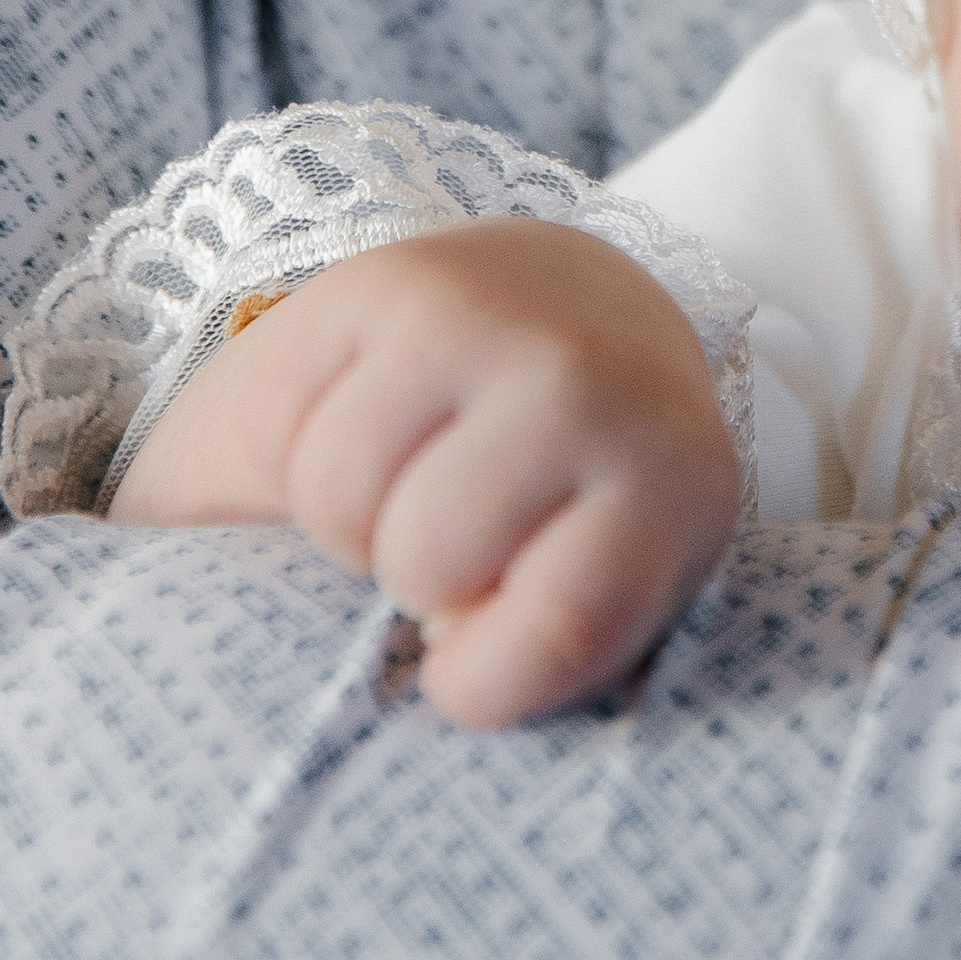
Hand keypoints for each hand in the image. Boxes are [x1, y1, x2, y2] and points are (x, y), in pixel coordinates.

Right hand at [109, 222, 741, 728]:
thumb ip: (542, 656)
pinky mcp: (394, 280)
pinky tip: (367, 420)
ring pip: (342, 492)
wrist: (561, 308)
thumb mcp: (599, 580)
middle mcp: (591, 386)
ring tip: (408, 483)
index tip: (468, 664)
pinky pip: (289, 422)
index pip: (563, 625)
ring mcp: (492, 322)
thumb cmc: (571, 489)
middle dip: (416, 578)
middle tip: (450, 541)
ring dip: (352, 516)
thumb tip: (440, 679)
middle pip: (427, 560)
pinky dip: (302, 445)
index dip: (484, 680)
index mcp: (671, 486)